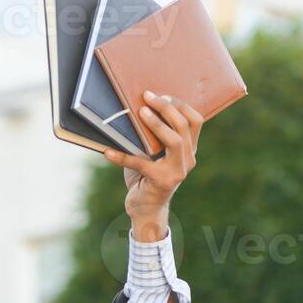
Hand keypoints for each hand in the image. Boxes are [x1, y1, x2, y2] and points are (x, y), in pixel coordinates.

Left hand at [102, 91, 203, 241]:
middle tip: (147, 96)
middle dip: (166, 108)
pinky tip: (107, 152)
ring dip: (157, 124)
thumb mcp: (152, 153)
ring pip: (175, 141)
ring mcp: (177, 171)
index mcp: (189, 149)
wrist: (145, 208)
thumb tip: (133, 107)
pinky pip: (141, 164)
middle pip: (184, 126)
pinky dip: (122, 157)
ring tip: (140, 112)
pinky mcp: (161, 182)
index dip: (180, 104)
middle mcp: (188, 159)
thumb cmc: (146, 175)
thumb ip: (151, 135)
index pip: (195, 120)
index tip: (162, 94)